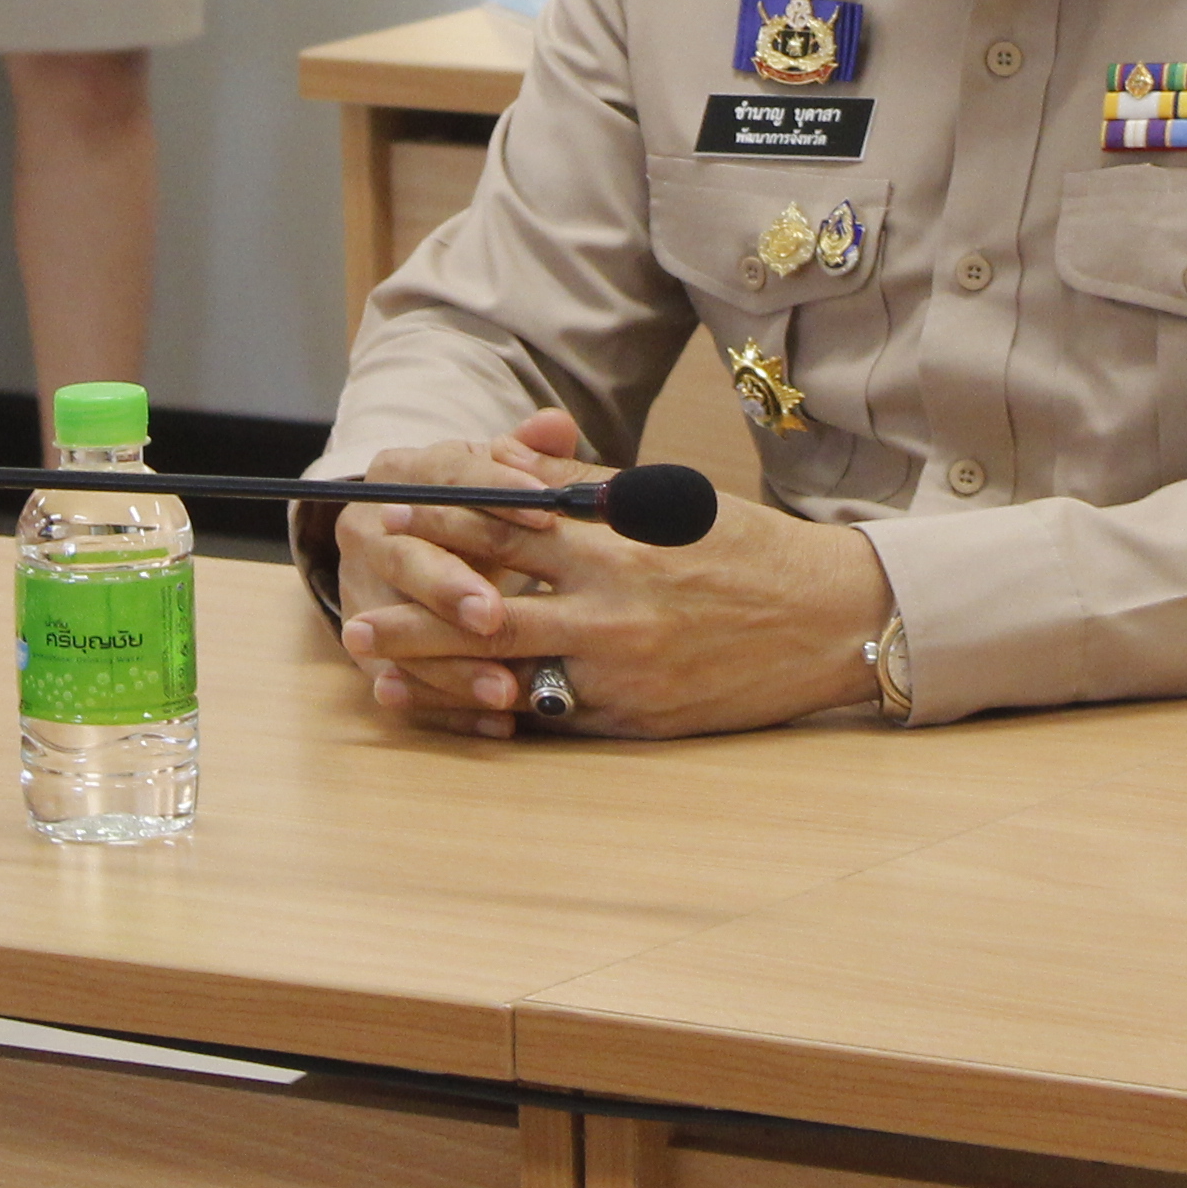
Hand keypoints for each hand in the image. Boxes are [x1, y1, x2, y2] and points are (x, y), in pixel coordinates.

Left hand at [333, 409, 896, 738]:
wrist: (831, 620)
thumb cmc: (750, 551)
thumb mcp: (671, 504)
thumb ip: (590, 493)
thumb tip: (517, 469)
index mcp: (617, 539)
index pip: (507, 523)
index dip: (441, 518)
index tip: (389, 508)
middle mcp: (611, 604)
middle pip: (488, 600)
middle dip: (415, 601)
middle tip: (355, 598)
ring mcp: (621, 667)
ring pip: (504, 667)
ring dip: (432, 666)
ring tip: (375, 667)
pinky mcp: (635, 718)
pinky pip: (550, 717)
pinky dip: (492, 713)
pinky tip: (450, 710)